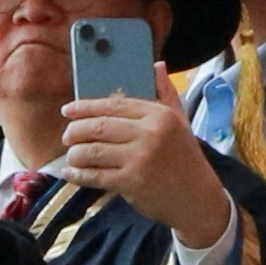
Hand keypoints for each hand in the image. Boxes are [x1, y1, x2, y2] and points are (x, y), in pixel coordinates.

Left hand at [59, 90, 229, 245]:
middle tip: (67, 136)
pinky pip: (95, 175)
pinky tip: (71, 173)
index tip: (68, 110)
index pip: (114, 105)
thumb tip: (157, 65)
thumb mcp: (180, 122)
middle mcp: (150, 133)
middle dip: (76, 130)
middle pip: (99, 126)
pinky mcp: (131, 182)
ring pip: (93, 150)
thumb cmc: (186, 159)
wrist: (198, 199)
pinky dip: (78, 175)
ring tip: (72, 156)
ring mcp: (139, 158)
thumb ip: (166, 93)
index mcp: (159, 115)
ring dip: (75, 154)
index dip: (86, 107)